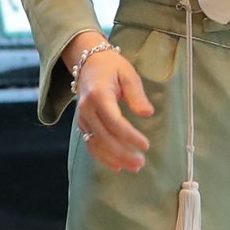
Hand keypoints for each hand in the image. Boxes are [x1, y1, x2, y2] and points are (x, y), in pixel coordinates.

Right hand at [70, 39, 153, 172]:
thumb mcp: (128, 74)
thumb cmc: (112, 66)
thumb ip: (136, 95)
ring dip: (114, 159)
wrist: (88, 62)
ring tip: (133, 167)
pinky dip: (102, 157)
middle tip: (141, 163)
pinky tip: (117, 165)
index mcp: (99, 95)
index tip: (145, 145)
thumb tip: (147, 113)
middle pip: (104, 137)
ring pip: (96, 144)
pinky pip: (90, 144)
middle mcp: (87, 110)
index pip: (114, 122)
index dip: (130, 136)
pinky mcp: (81, 124)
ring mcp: (81, 118)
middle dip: (123, 153)